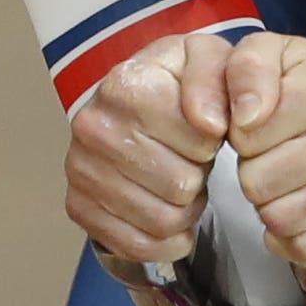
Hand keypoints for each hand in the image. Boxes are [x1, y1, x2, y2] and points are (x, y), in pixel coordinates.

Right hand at [64, 33, 230, 260]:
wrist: (139, 99)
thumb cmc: (180, 83)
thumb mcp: (213, 60)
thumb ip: (227, 76)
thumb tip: (210, 123)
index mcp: (125, 84)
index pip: (198, 139)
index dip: (213, 139)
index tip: (206, 127)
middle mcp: (92, 126)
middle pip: (181, 185)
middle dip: (199, 175)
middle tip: (190, 157)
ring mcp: (80, 169)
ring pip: (163, 220)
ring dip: (185, 207)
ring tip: (178, 177)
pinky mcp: (78, 206)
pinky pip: (137, 245)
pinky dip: (164, 238)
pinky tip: (167, 210)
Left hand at [224, 32, 305, 264]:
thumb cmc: (298, 88)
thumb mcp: (267, 55)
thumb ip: (243, 68)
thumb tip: (245, 116)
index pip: (247, 131)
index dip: (239, 131)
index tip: (256, 122)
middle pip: (257, 182)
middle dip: (253, 170)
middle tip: (273, 153)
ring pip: (277, 218)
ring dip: (269, 204)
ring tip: (287, 178)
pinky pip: (303, 247)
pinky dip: (291, 235)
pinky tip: (301, 206)